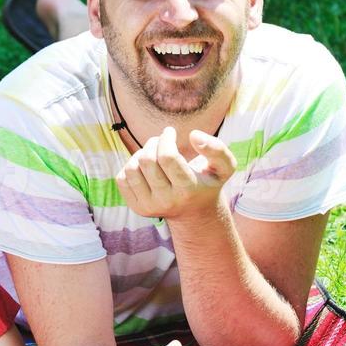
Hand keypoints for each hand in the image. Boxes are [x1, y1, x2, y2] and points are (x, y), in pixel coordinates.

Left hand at [116, 127, 235, 223]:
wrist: (195, 213)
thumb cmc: (208, 183)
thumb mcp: (224, 167)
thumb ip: (217, 149)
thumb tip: (193, 135)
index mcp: (188, 190)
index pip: (167, 157)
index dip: (166, 138)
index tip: (170, 131)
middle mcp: (167, 201)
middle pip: (147, 160)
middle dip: (153, 143)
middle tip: (160, 140)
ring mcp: (149, 207)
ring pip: (131, 168)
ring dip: (140, 153)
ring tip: (153, 153)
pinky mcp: (136, 207)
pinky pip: (121, 178)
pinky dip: (131, 166)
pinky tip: (144, 167)